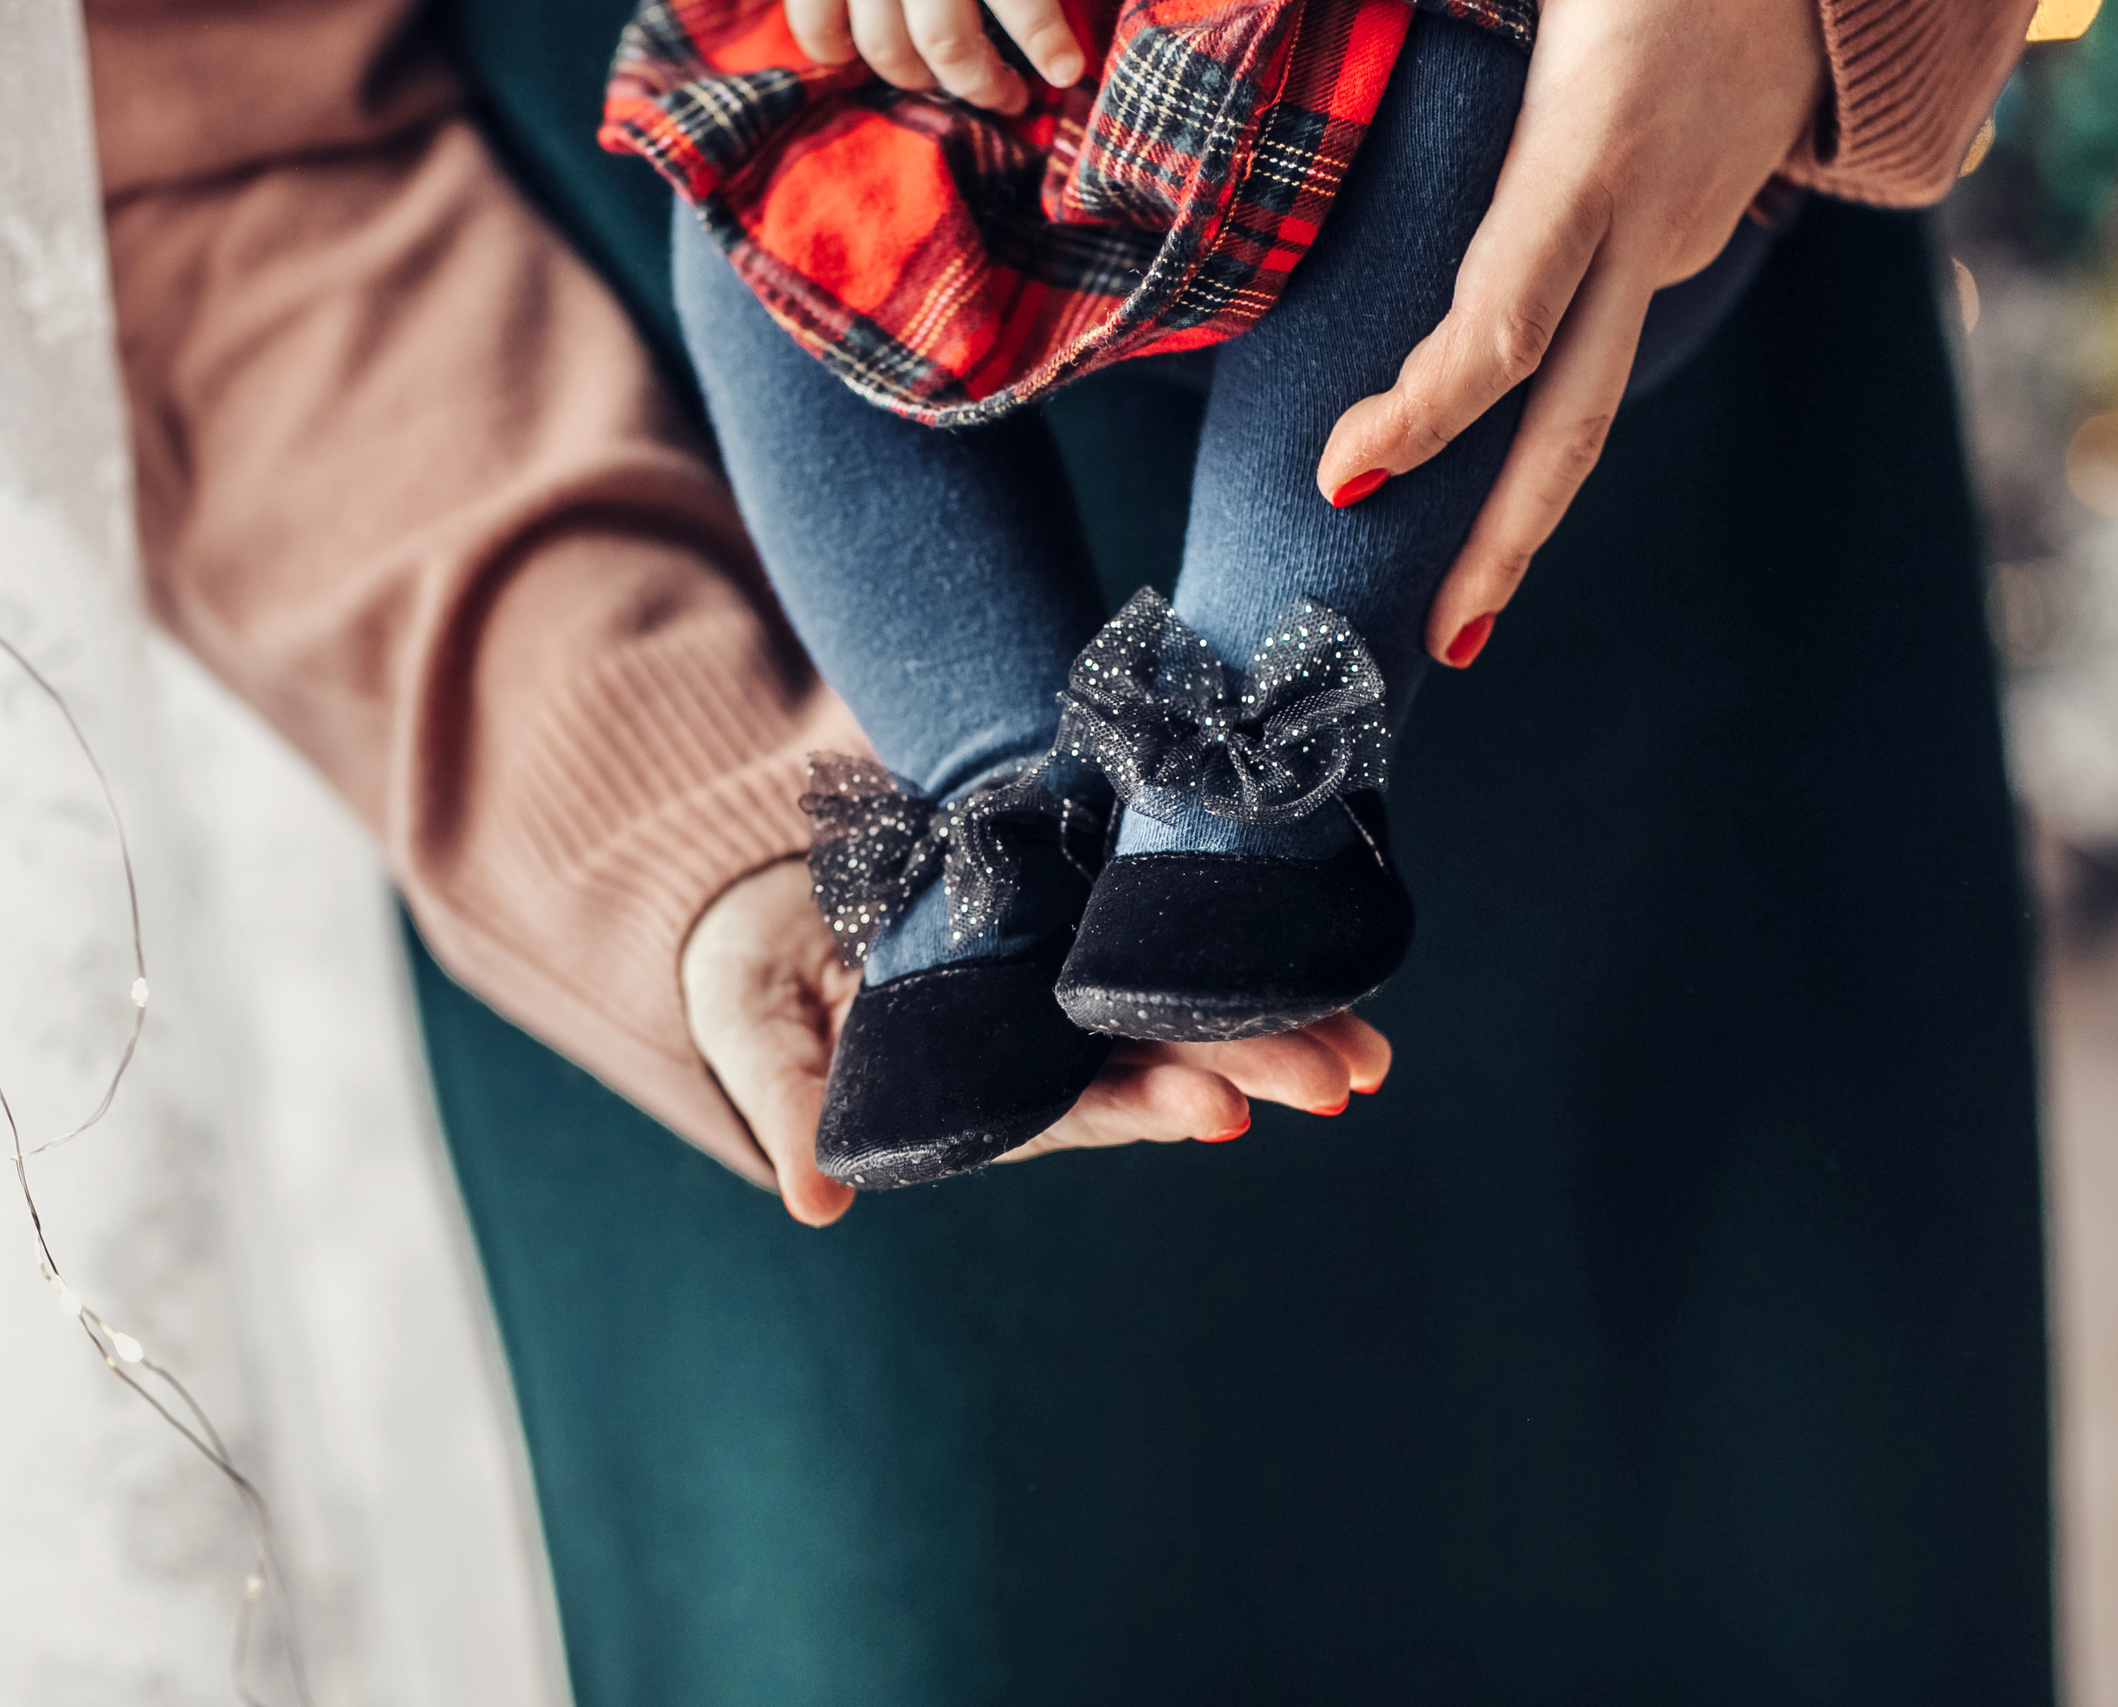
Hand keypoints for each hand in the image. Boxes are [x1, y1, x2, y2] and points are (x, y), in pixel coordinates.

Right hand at [682, 860, 1391, 1225]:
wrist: (765, 884)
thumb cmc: (751, 975)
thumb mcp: (750, 1030)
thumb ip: (787, 1106)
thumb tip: (815, 1203)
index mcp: (978, 1083)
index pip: (1074, 1106)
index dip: (1144, 1108)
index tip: (1213, 1114)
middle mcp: (1042, 1044)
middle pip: (1156, 1061)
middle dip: (1247, 1069)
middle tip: (1339, 1079)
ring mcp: (1067, 981)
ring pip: (1182, 1006)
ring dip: (1275, 1026)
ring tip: (1367, 1050)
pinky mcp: (1081, 905)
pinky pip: (1166, 924)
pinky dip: (1240, 936)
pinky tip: (1325, 941)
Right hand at [787, 0, 1086, 114]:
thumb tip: (1072, 46)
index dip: (1043, 39)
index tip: (1069, 73)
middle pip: (945, 41)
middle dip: (980, 82)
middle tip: (1008, 95)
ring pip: (883, 46)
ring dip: (917, 77)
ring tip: (941, 77)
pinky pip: (817, 29)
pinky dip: (837, 53)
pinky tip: (862, 56)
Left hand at [1313, 0, 1827, 666]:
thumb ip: (1449, 30)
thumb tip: (1289, 50)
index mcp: (1594, 153)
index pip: (1503, 320)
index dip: (1426, 412)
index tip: (1342, 477)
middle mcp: (1646, 224)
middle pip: (1574, 419)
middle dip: (1503, 544)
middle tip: (1440, 645)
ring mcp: (1679, 241)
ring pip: (1589, 392)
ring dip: (1520, 503)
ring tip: (1453, 603)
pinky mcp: (1688, 239)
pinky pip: (1599, 333)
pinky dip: (1538, 402)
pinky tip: (1481, 467)